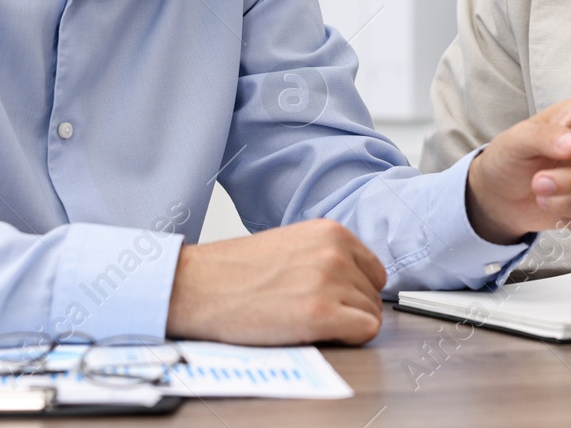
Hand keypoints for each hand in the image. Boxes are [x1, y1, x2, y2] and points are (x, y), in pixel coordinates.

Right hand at [164, 218, 386, 344]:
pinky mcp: (321, 313)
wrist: (197, 286)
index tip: (335, 301)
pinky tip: (319, 335)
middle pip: (373, 294)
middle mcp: (335, 252)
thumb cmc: (235, 272)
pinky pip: (366, 331)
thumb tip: (353, 281)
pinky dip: (349, 339)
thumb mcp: (291, 244)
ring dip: (346, 325)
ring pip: (370, 314)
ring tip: (307, 323)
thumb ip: (325, 256)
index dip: (355, 291)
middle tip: (314, 315)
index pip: (373, 270)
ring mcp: (330, 281)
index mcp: (330, 232)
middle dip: (350, 310)